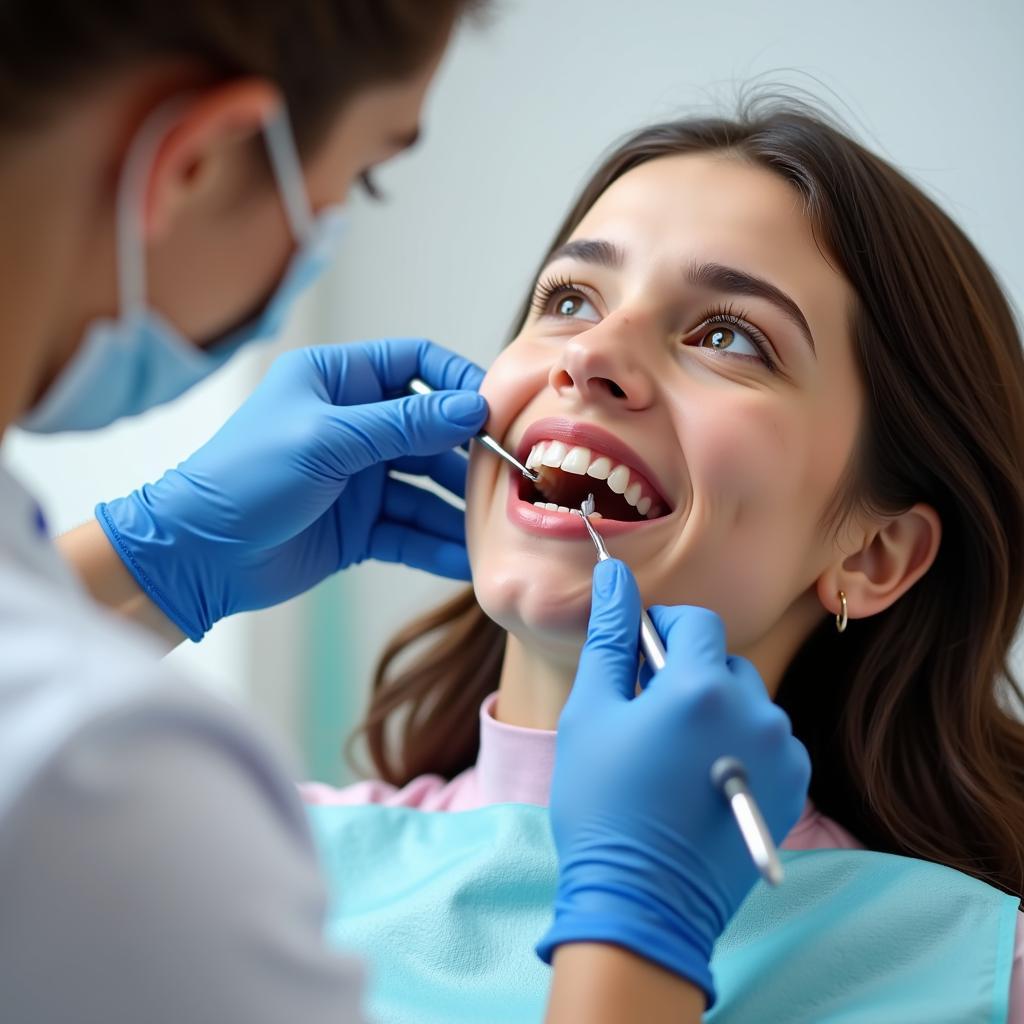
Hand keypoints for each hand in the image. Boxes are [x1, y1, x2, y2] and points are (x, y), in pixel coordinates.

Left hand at [96, 339, 487, 640]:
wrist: (197, 556)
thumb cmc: (245, 478)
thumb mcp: (327, 440)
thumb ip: (403, 424)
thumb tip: (471, 407)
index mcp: (337, 382)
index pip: (414, 364)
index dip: (456, 381)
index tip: (494, 409)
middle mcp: (354, 426)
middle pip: (430, 430)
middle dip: (468, 453)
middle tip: (508, 473)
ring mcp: (360, 480)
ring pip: (427, 487)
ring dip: (458, 508)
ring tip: (493, 528)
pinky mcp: (361, 527)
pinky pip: (411, 532)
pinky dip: (436, 546)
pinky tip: (464, 563)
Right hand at [538, 559, 809, 1006]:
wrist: (643, 903)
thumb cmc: (603, 804)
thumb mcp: (592, 714)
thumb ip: (610, 638)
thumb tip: (615, 575)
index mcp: (702, 688)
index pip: (696, 623)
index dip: (663, 628)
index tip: (639, 655)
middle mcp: (755, 711)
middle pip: (723, 662)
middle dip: (687, 673)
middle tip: (648, 712)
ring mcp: (781, 752)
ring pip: (747, 701)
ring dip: (716, 709)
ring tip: (677, 751)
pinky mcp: (794, 787)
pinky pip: (768, 740)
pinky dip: (741, 745)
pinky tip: (705, 776)